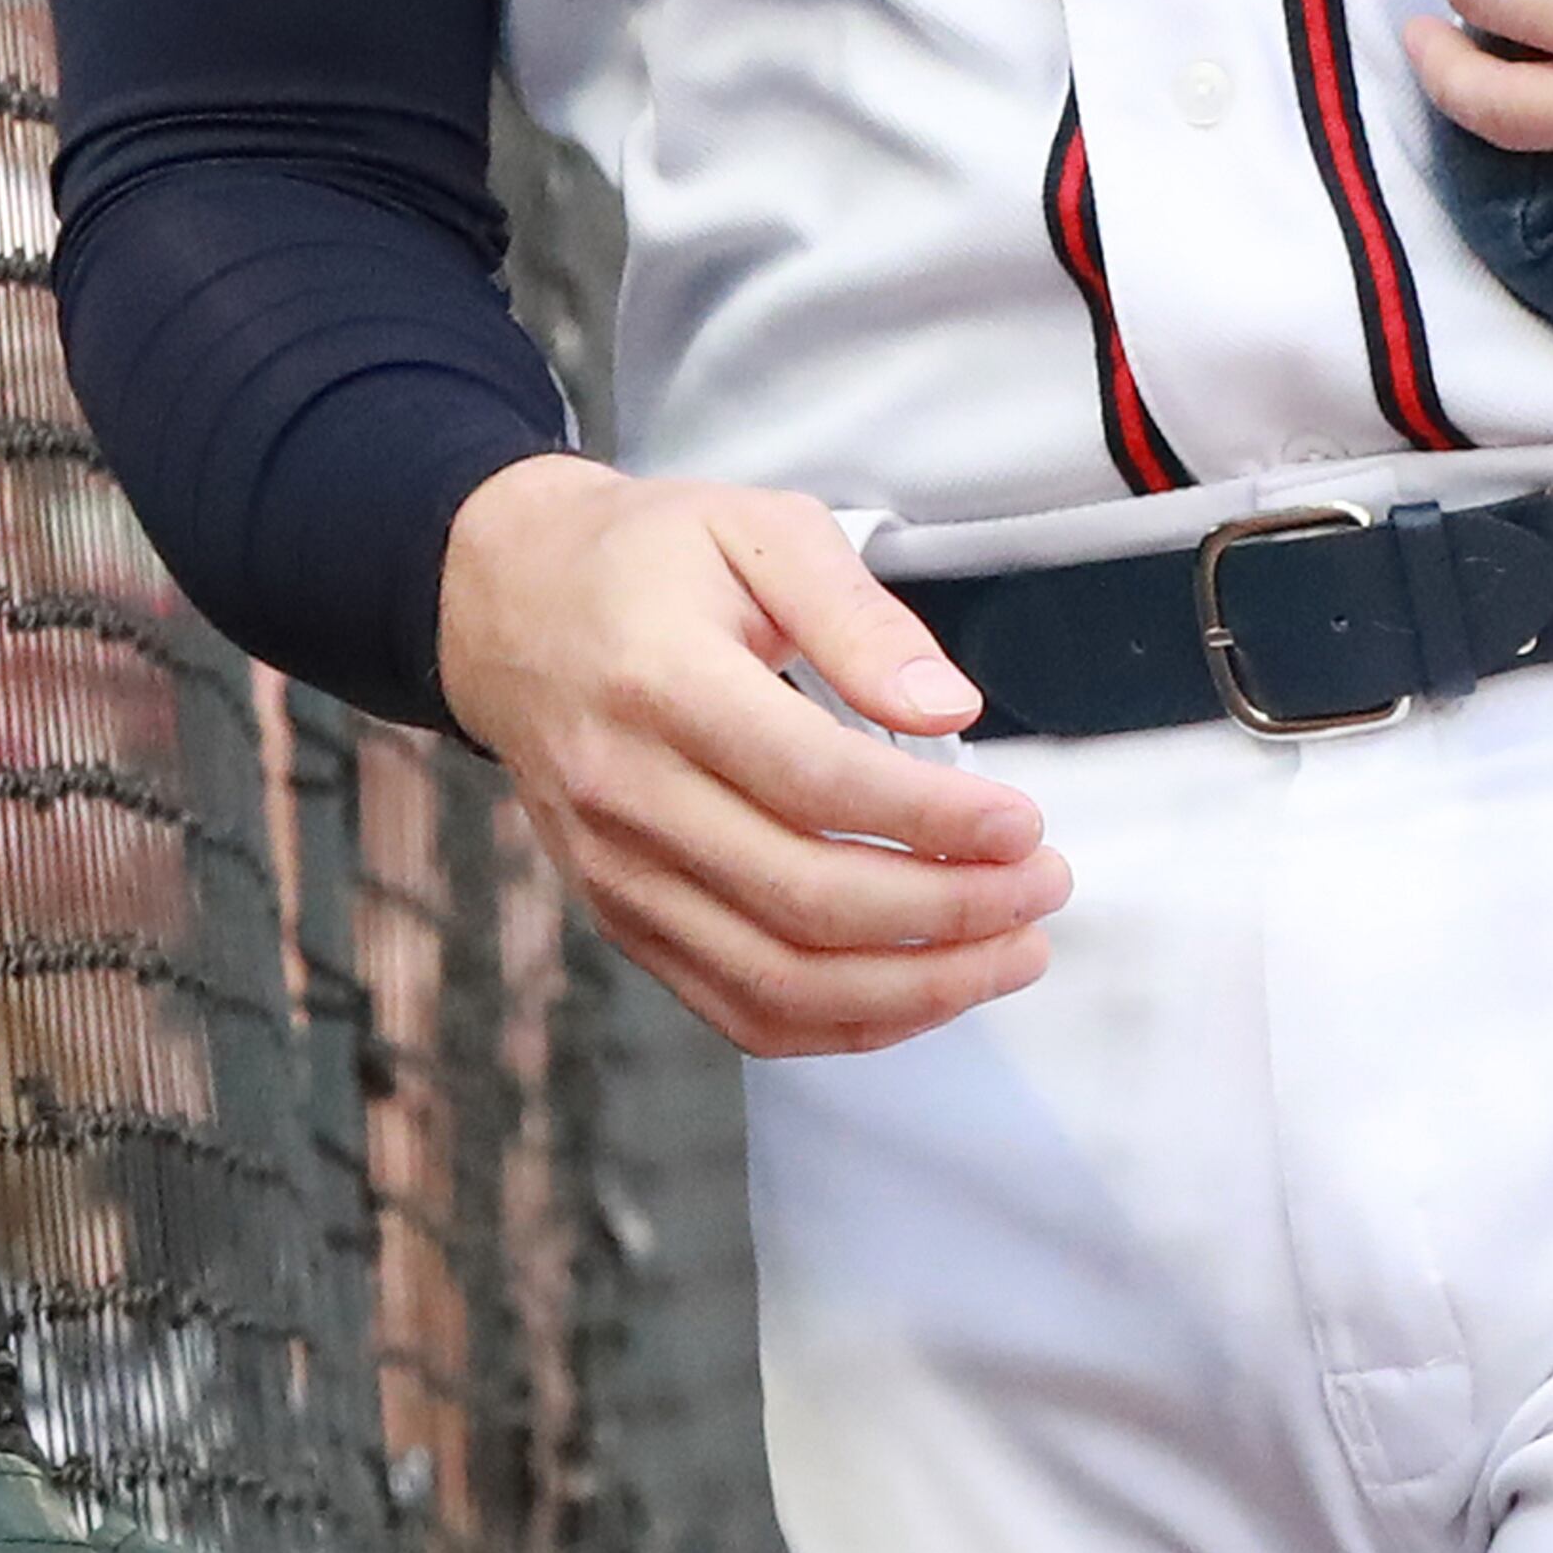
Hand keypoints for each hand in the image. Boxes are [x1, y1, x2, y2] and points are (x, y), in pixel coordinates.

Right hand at [437, 456, 1068, 1056]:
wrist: (511, 608)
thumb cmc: (645, 560)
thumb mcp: (758, 530)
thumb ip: (857, 615)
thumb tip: (948, 709)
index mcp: (661, 682)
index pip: (816, 782)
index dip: (934, 821)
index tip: (1024, 823)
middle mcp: (628, 794)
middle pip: (804, 899)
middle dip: (949, 912)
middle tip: (1042, 886)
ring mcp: (618, 873)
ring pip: (775, 979)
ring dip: (912, 988)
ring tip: (1010, 952)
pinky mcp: (622, 919)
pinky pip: (736, 1008)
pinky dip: (840, 1023)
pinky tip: (921, 991)